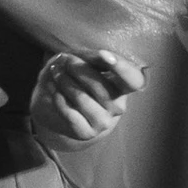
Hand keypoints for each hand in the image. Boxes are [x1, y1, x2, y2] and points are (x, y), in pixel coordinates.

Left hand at [30, 49, 145, 148]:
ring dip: (65, 81)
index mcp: (124, 87)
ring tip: (55, 71)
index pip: (133, 80)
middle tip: (65, 59)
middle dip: (78, 69)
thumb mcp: (87, 63)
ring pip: (82, 98)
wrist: (62, 109)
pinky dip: (58, 97)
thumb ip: (93, 58)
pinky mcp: (86, 133)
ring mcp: (103, 122)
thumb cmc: (79, 79)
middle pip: (100, 86)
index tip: (104, 55)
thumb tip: (95, 56)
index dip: (122, 68)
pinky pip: (69, 113)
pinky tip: (53, 88)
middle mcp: (118, 107)